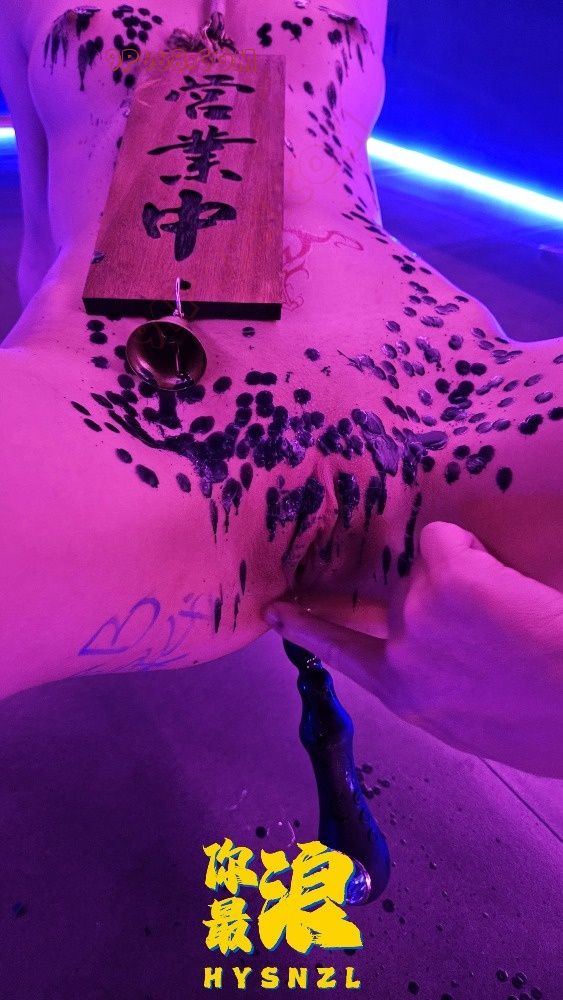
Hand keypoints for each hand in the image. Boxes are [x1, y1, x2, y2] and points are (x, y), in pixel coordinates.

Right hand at [263, 521, 562, 776]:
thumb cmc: (554, 724)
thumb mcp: (481, 726)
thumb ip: (440, 692)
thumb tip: (441, 668)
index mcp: (405, 697)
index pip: (341, 651)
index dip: (308, 629)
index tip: (278, 614)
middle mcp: (399, 658)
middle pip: (399, 600)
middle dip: (441, 599)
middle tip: (490, 622)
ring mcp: (416, 615)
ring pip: (428, 567)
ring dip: (465, 575)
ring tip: (511, 613)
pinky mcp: (446, 577)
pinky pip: (446, 537)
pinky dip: (473, 549)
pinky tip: (504, 584)